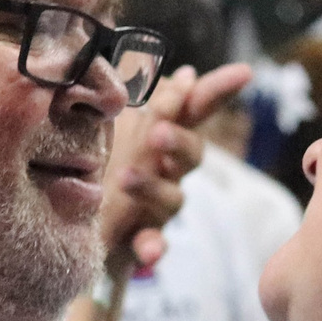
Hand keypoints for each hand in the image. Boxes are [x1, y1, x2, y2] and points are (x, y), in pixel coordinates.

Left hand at [99, 63, 250, 270]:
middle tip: (159, 130)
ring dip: (151, 186)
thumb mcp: (110, 120)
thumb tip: (172, 68)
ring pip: (172, 198)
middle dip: (178, 140)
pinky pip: (153, 244)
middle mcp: (168, 171)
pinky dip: (153, 247)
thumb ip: (134, 92)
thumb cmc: (100, 160)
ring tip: (125, 178)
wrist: (76, 221)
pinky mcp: (139, 239)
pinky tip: (149, 252)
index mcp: (162, 135)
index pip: (193, 108)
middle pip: (191, 154)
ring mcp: (157, 207)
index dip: (218, 89)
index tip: (244, 72)